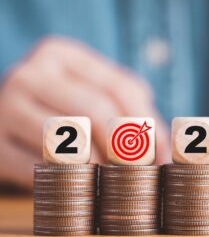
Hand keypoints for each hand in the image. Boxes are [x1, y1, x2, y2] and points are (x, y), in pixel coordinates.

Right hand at [0, 36, 169, 188]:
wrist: (1, 115)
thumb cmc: (59, 104)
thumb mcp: (91, 92)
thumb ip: (127, 108)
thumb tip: (165, 145)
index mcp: (62, 53)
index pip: (120, 85)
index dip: (147, 122)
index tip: (164, 154)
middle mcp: (32, 72)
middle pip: (96, 108)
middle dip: (127, 144)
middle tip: (143, 170)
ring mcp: (7, 104)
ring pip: (69, 137)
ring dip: (101, 163)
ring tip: (116, 177)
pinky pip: (42, 166)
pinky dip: (69, 178)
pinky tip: (83, 182)